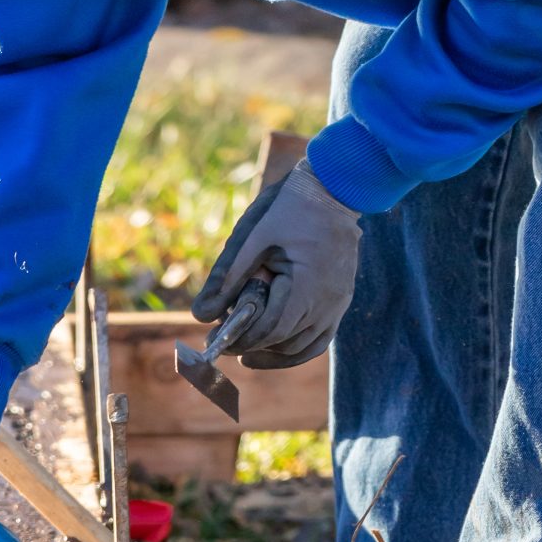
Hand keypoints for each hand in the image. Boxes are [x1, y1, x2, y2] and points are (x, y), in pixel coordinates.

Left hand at [192, 161, 360, 369]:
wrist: (334, 189)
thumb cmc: (292, 208)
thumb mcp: (254, 238)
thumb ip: (228, 278)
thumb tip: (200, 315)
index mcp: (306, 287)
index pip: (269, 330)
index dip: (240, 340)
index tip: (215, 340)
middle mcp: (326, 304)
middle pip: (283, 343)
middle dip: (251, 345)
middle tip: (223, 341)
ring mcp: (337, 306)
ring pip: (300, 348)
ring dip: (271, 353)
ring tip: (243, 349)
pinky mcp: (340, 303)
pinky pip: (317, 341)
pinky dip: (293, 350)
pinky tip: (270, 350)